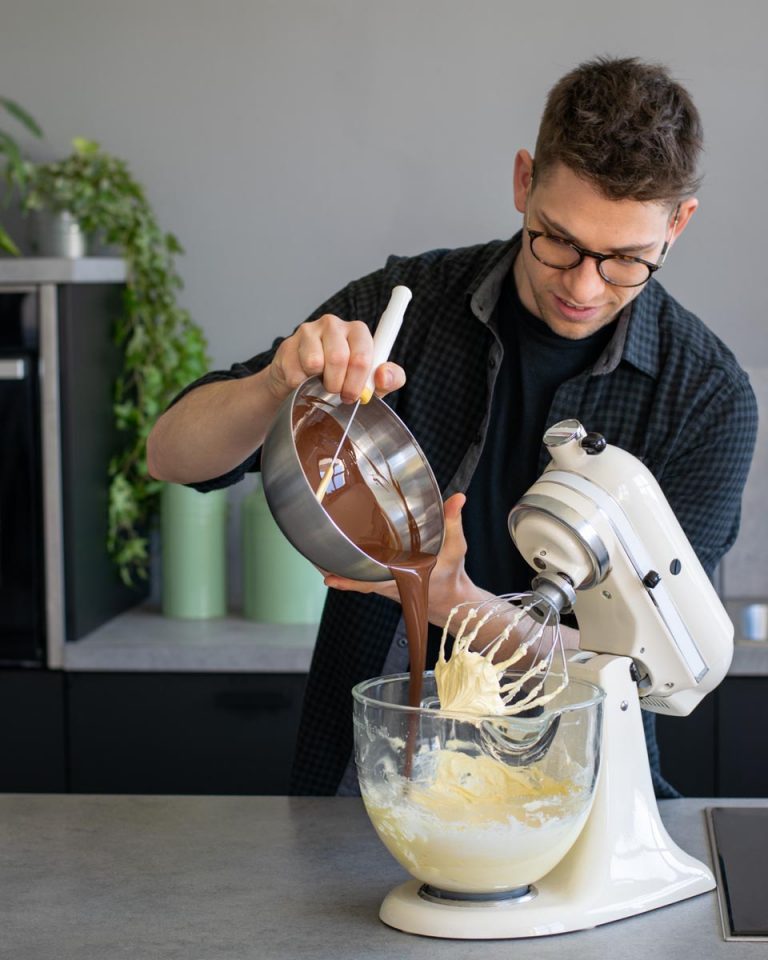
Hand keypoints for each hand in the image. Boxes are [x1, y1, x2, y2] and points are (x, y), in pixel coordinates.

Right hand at [266, 314, 405, 403]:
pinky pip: (295, 373)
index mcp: (357, 331)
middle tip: (337, 394)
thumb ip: (389, 379)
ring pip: (314, 363)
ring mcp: (308, 331)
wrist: (305, 383)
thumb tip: (384, 375)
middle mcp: (333, 324)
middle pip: (338, 358)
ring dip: (318, 383)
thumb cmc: (342, 379)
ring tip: (320, 383)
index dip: (358, 382)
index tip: (354, 395)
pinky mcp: (288, 345)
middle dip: (338, 385)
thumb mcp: (371, 382)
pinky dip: (300, 386)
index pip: (362, 356)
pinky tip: (303, 381)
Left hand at [323, 494, 490, 625]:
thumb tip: (458, 498)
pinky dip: (351, 570)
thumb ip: (452, 520)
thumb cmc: (451, 572)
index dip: (349, 581)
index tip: (328, 579)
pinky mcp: (385, 582)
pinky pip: (364, 577)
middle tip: (313, 560)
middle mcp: (389, 584)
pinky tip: (336, 559)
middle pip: (356, 580)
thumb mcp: (454, 545)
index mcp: (403, 578)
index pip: (370, 581)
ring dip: (340, 569)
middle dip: (335, 571)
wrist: (452, 599)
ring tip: (316, 557)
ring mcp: (385, 585)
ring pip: (358, 579)